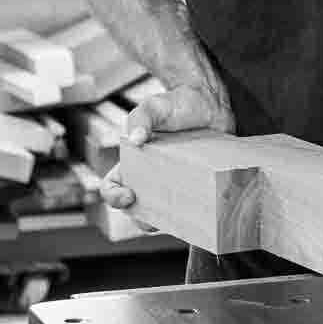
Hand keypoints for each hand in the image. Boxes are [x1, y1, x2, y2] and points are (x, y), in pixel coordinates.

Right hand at [100, 83, 235, 211]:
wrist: (210, 101)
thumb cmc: (175, 103)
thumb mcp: (153, 106)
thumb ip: (141, 118)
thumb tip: (137, 139)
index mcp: (132, 162)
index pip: (111, 187)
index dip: (113, 197)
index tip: (129, 195)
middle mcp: (150, 177)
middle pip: (138, 209)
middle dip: (142, 220)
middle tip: (153, 220)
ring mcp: (174, 182)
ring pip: (164, 213)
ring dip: (167, 222)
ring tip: (177, 221)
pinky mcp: (196, 184)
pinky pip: (190, 206)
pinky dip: (192, 213)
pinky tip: (200, 211)